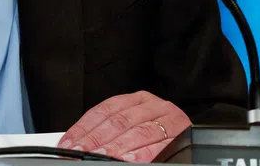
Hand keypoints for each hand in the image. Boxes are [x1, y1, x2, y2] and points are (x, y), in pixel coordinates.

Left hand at [57, 91, 189, 161]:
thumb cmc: (156, 133)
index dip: (84, 127)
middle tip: (82, 152)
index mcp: (136, 100)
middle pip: (120, 121)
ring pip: (139, 131)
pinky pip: (160, 144)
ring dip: (118, 147)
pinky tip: (130, 160)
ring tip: (102, 156)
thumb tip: (79, 144)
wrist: (190, 140)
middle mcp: (153, 105)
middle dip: (97, 138)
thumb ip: (108, 133)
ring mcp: (169, 118)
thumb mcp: (131, 128)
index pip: (104, 110)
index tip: (69, 143)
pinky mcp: (182, 133)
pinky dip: (144, 153)